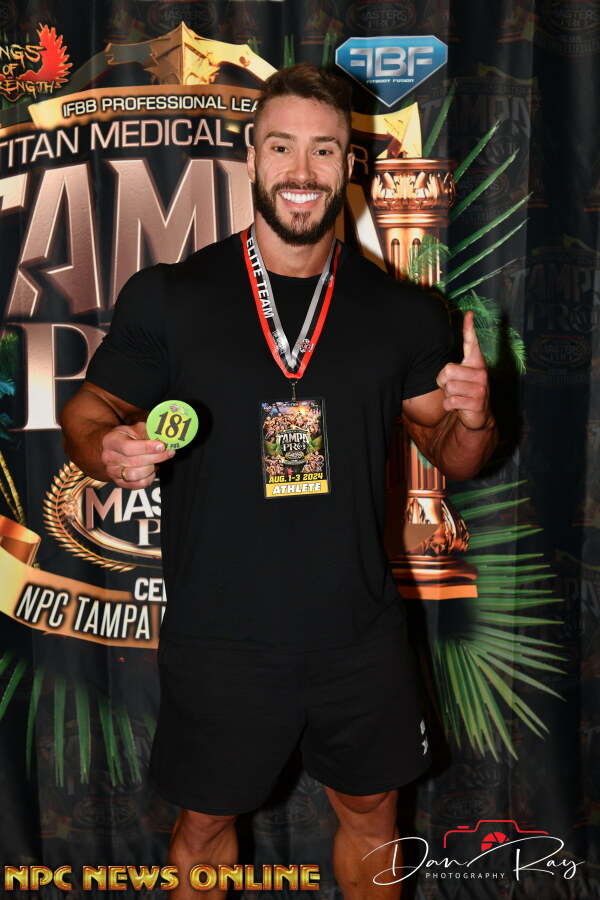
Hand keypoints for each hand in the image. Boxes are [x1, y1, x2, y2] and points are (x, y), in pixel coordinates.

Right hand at [100, 420, 174, 488]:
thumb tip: (164, 436)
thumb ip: (148, 432)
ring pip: (135, 475)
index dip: (147, 448)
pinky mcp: (119, 482)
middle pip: (134, 462)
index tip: (162, 446)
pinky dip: (148, 479)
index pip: (128, 448)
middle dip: (155, 458)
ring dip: (151, 469)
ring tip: (157, 461)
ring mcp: (112, 472)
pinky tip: (152, 470)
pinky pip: (137, 485)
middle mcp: (109, 458)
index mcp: (111, 441)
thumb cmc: (127, 436)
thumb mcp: (135, 429)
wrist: (114, 448)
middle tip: (169, 452)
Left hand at [436, 311, 491, 430]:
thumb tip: (443, 370)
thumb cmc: (464, 392)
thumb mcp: (460, 377)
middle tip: (452, 387)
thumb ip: (451, 368)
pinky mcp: (477, 402)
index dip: (469, 328)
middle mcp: (481, 372)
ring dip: (447, 395)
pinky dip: (448, 405)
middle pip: (447, 370)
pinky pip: (450, 401)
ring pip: (448, 387)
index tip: (469, 313)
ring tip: (457, 396)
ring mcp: (481, 387)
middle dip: (442, 381)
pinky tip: (458, 406)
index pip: (471, 343)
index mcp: (476, 363)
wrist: (477, 416)